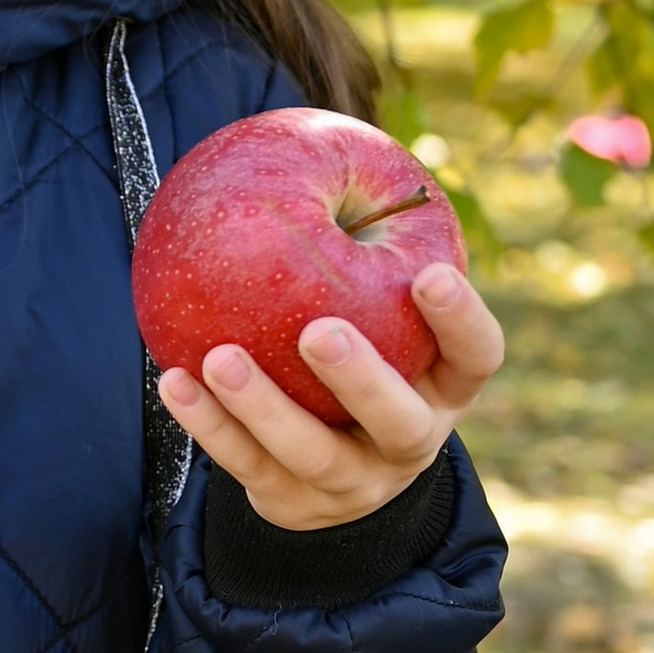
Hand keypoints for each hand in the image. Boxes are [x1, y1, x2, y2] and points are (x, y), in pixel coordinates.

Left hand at [157, 266, 503, 533]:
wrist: (328, 475)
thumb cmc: (359, 360)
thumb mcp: (382, 319)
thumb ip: (362, 254)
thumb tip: (309, 147)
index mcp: (444, 388)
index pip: (477, 357)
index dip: (461, 321)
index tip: (430, 274)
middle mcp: (410, 441)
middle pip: (398, 421)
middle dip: (361, 379)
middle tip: (319, 332)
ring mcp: (353, 482)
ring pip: (312, 454)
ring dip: (263, 407)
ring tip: (221, 358)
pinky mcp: (292, 505)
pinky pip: (245, 465)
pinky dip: (208, 425)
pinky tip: (176, 381)